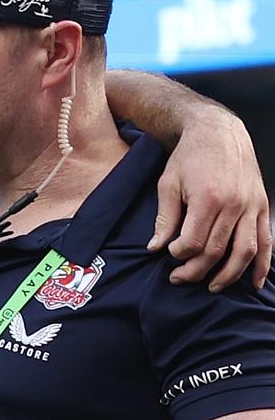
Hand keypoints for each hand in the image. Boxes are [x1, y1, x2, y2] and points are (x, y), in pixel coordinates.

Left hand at [150, 114, 271, 291]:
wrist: (218, 132)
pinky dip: (263, 264)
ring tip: (212, 287)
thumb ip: (164, 218)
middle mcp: (235, 205)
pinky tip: (255, 281)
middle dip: (196, 270)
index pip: (194, 242)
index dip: (179, 254)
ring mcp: (252, 206)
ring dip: (229, 274)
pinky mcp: (262, 206)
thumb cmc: (188, 157)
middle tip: (179, 279)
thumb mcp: (168, 184)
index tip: (168, 254)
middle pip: (217, 251)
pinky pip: (266, 241)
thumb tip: (155, 247)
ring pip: (244, 251)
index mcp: (208, 199)